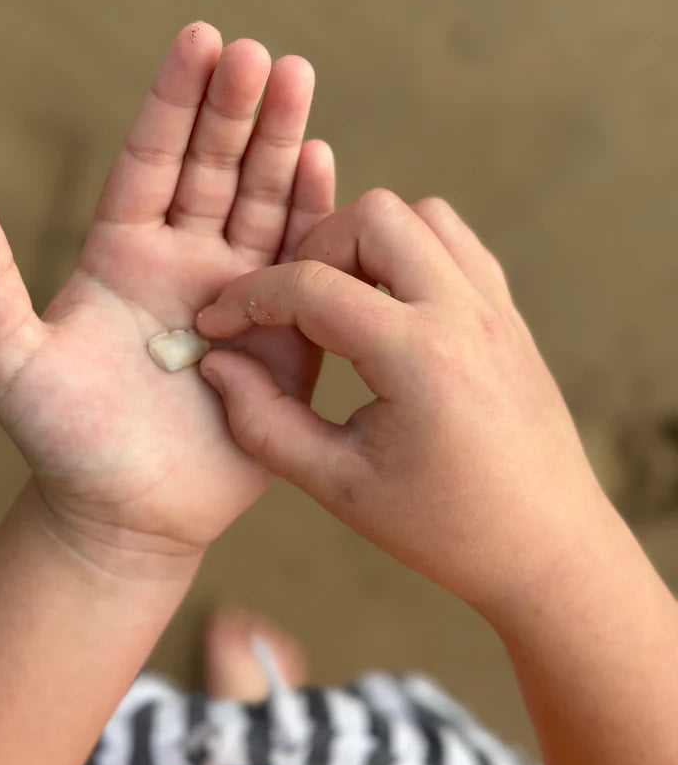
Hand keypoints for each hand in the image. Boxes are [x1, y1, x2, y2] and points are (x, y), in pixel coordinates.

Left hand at [0, 24, 333, 565]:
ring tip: (298, 81)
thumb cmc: (64, 443)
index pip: (152, 159)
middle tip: (262, 55)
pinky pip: (303, 266)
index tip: (201, 39)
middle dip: (236, 110)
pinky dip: (314, 215)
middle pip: (216, 168)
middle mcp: (186, 261)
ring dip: (283, 145)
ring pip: (264, 203)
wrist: (129, 515)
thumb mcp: (12, 362)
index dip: (173, 101)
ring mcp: (240, 292)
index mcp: (124, 252)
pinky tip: (325, 165)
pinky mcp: (284, 334)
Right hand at [195, 190, 606, 614]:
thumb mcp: (339, 486)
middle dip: (313, 249)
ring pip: (423, 215)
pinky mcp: (510, 314)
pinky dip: (413, 250)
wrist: (548, 548)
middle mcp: (464, 314)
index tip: (216, 322)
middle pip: (374, 216)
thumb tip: (218, 364)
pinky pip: (458, 243)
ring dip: (368, 241)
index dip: (247, 298)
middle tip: (290, 308)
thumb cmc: (444, 530)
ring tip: (342, 301)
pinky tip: (390, 306)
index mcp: (419, 357)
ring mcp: (496, 308)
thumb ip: (264, 422)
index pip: (312, 287)